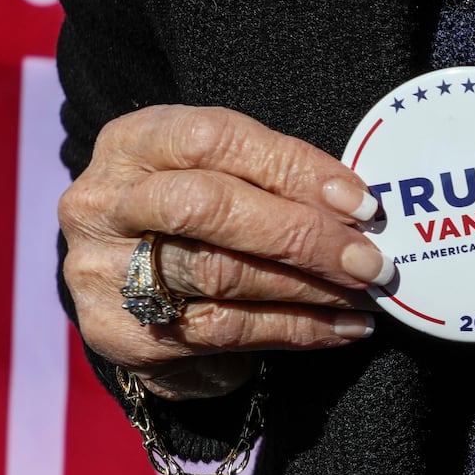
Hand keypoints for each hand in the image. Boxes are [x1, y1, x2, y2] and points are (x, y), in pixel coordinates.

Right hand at [59, 105, 391, 399]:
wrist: (143, 306)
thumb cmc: (205, 226)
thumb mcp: (227, 182)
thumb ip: (276, 181)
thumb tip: (359, 208)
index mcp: (133, 144)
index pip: (213, 139)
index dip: (294, 168)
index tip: (362, 204)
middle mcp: (104, 202)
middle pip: (209, 207)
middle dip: (304, 235)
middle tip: (370, 260)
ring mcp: (103, 271)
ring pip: (221, 274)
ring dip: (312, 287)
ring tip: (368, 292)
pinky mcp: (124, 335)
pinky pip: (228, 331)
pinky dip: (301, 329)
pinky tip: (348, 327)